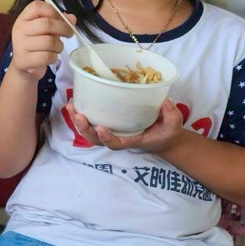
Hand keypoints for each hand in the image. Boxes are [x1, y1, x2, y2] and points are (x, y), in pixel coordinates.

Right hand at [10, 0, 74, 81]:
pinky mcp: (24, 60)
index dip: (53, 11)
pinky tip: (52, 58)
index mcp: (23, 19)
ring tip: (57, 48)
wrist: (24, 66)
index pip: (37, 6)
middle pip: (46, 23)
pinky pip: (47, 56)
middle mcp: (19, 30)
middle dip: (63, 28)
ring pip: (49, 41)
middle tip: (69, 34)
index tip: (62, 19)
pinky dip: (54, 58)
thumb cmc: (37, 44)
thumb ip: (58, 21)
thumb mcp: (46, 30)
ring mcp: (20, 45)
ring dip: (59, 46)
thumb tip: (72, 18)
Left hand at [66, 97, 184, 153]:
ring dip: (78, 121)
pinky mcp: (110, 122)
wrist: (163, 137)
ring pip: (90, 132)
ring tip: (70, 106)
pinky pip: (92, 121)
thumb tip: (164, 102)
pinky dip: (82, 113)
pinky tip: (75, 101)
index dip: (107, 138)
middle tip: (78, 115)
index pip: (116, 144)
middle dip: (85, 129)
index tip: (100, 129)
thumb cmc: (167, 131)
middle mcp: (118, 137)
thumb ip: (171, 115)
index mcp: (132, 140)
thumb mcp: (174, 124)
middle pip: (96, 140)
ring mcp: (112, 131)